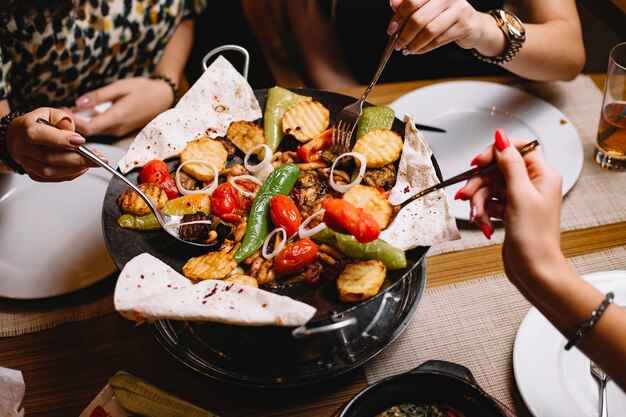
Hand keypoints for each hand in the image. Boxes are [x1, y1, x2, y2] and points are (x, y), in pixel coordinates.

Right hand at [5, 108, 103, 181]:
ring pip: (50, 172)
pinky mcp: (33, 173)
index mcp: (26, 127)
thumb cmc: (38, 122)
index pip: (38, 135)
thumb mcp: (50, 112)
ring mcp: (26, 162)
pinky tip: (82, 168)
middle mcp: (22, 147)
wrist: (20, 136)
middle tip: (98, 158)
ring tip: (92, 162)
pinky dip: (70, 175)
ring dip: (75, 169)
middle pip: (48, 157)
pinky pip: (52, 179)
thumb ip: (62, 118)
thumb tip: (70, 129)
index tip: (81, 140)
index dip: (60, 139)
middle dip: (77, 159)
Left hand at [70, 77, 173, 136]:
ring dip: (79, 124)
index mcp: (116, 118)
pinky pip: (100, 129)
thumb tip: (78, 103)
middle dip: (71, 123)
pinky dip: (88, 123)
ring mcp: (118, 131)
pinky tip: (82, 113)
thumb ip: (98, 96)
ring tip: (67, 110)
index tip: (60, 109)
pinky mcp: (119, 129)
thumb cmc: (144, 90)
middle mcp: (116, 129)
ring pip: (93, 132)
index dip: (71, 121)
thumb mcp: (120, 87)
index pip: (86, 128)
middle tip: (59, 109)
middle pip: (87, 133)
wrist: (164, 98)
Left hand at [388, 0, 491, 54]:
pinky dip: (424, 48)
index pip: (412, 1)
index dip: (398, 17)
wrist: (472, 24)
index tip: (391, 30)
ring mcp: (458, 10)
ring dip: (414, 43)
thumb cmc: (444, 15)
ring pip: (429, 31)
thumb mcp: (426, 7)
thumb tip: (392, 4)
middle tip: (397, 44)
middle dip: (404, 34)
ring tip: (407, 49)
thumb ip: (409, 4)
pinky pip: (438, 40)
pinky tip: (418, 50)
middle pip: (418, 18)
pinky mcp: (464, 26)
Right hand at [459, 129, 564, 292]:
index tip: (478, 163)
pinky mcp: (511, 211)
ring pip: (490, 187)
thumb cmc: (534, 238)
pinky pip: (490, 202)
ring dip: (479, 201)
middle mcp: (533, 183)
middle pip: (497, 169)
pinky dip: (484, 212)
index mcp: (543, 175)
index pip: (516, 148)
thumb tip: (502, 137)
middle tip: (467, 195)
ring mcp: (521, 198)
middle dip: (479, 184)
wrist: (533, 269)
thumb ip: (509, 164)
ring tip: (478, 216)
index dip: (495, 153)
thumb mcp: (519, 195)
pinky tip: (484, 223)